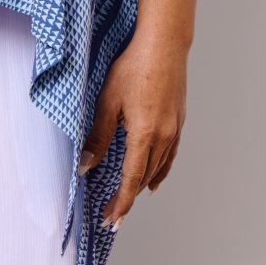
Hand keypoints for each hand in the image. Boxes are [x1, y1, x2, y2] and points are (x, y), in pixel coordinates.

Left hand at [77, 29, 187, 227]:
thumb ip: (97, 137)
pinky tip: (154, 179)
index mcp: (145, 135)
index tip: (112, 219)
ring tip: (128, 199)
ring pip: (159, 168)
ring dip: (142, 186)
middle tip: (113, 214)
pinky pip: (170, 155)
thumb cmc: (134, 68)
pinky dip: (160, 171)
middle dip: (128, 198)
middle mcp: (164, 137)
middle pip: (145, 178)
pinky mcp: (179, 121)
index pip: (131, 179)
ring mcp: (175, 129)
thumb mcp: (108, 102)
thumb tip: (86, 166)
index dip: (121, 202)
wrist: (164, 45)